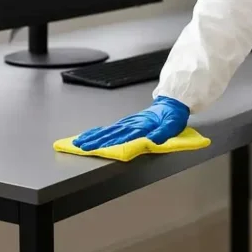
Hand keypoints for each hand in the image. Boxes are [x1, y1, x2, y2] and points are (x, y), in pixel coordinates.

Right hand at [72, 96, 189, 150]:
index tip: (97, 148)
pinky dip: (98, 131)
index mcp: (142, 126)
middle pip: (111, 133)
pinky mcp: (127, 122)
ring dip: (93, 136)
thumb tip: (152, 141)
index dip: (110, 143)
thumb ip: (162, 133)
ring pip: (108, 130)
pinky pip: (110, 127)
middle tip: (80, 146)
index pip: (123, 137)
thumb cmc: (172, 116)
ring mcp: (128, 122)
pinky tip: (90, 135)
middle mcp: (132, 124)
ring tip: (79, 142)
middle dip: (95, 140)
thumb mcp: (172, 125)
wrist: (171, 103)